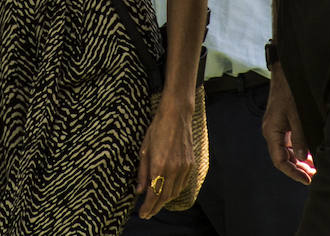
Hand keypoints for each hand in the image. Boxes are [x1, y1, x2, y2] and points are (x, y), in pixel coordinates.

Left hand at [135, 96, 193, 218]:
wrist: (176, 115)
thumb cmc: (157, 129)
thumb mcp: (144, 150)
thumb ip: (142, 172)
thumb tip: (139, 191)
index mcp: (159, 165)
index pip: (153, 194)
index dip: (147, 207)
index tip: (142, 214)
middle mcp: (173, 169)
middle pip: (164, 197)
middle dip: (155, 207)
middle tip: (147, 213)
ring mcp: (184, 167)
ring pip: (174, 192)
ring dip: (164, 200)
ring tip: (155, 204)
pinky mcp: (191, 164)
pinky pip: (182, 184)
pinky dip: (174, 191)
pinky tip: (168, 192)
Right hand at [262, 65, 315, 183]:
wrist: (284, 73)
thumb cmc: (289, 92)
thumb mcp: (297, 116)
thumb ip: (300, 138)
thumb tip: (302, 158)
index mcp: (271, 132)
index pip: (280, 161)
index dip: (293, 172)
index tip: (307, 180)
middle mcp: (271, 132)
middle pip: (282, 158)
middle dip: (297, 169)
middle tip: (313, 177)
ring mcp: (275, 127)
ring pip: (285, 151)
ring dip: (298, 161)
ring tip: (313, 168)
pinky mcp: (281, 123)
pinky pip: (287, 142)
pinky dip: (297, 150)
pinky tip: (308, 154)